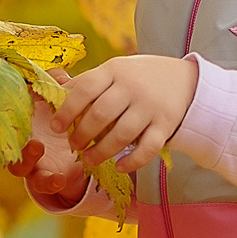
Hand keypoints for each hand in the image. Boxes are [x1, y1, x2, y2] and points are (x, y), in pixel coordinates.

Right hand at [9, 91, 88, 208]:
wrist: (77, 152)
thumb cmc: (61, 121)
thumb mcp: (61, 102)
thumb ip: (58, 87)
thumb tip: (59, 75)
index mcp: (21, 121)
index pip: (4, 113)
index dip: (1, 104)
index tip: (5, 91)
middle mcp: (20, 142)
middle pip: (3, 141)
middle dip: (5, 133)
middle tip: (14, 116)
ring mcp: (30, 161)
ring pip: (18, 165)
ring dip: (25, 156)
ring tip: (37, 146)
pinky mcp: (44, 177)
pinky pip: (42, 183)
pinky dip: (49, 182)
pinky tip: (60, 178)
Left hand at [51, 54, 198, 174]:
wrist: (184, 79)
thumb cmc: (137, 77)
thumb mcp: (113, 71)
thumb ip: (87, 83)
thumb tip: (51, 93)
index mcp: (114, 70)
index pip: (85, 88)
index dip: (67, 110)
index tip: (56, 127)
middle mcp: (132, 87)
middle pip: (101, 114)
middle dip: (82, 134)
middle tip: (73, 145)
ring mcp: (150, 107)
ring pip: (122, 134)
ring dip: (101, 151)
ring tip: (89, 159)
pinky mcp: (166, 125)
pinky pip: (148, 148)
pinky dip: (132, 161)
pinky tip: (118, 166)